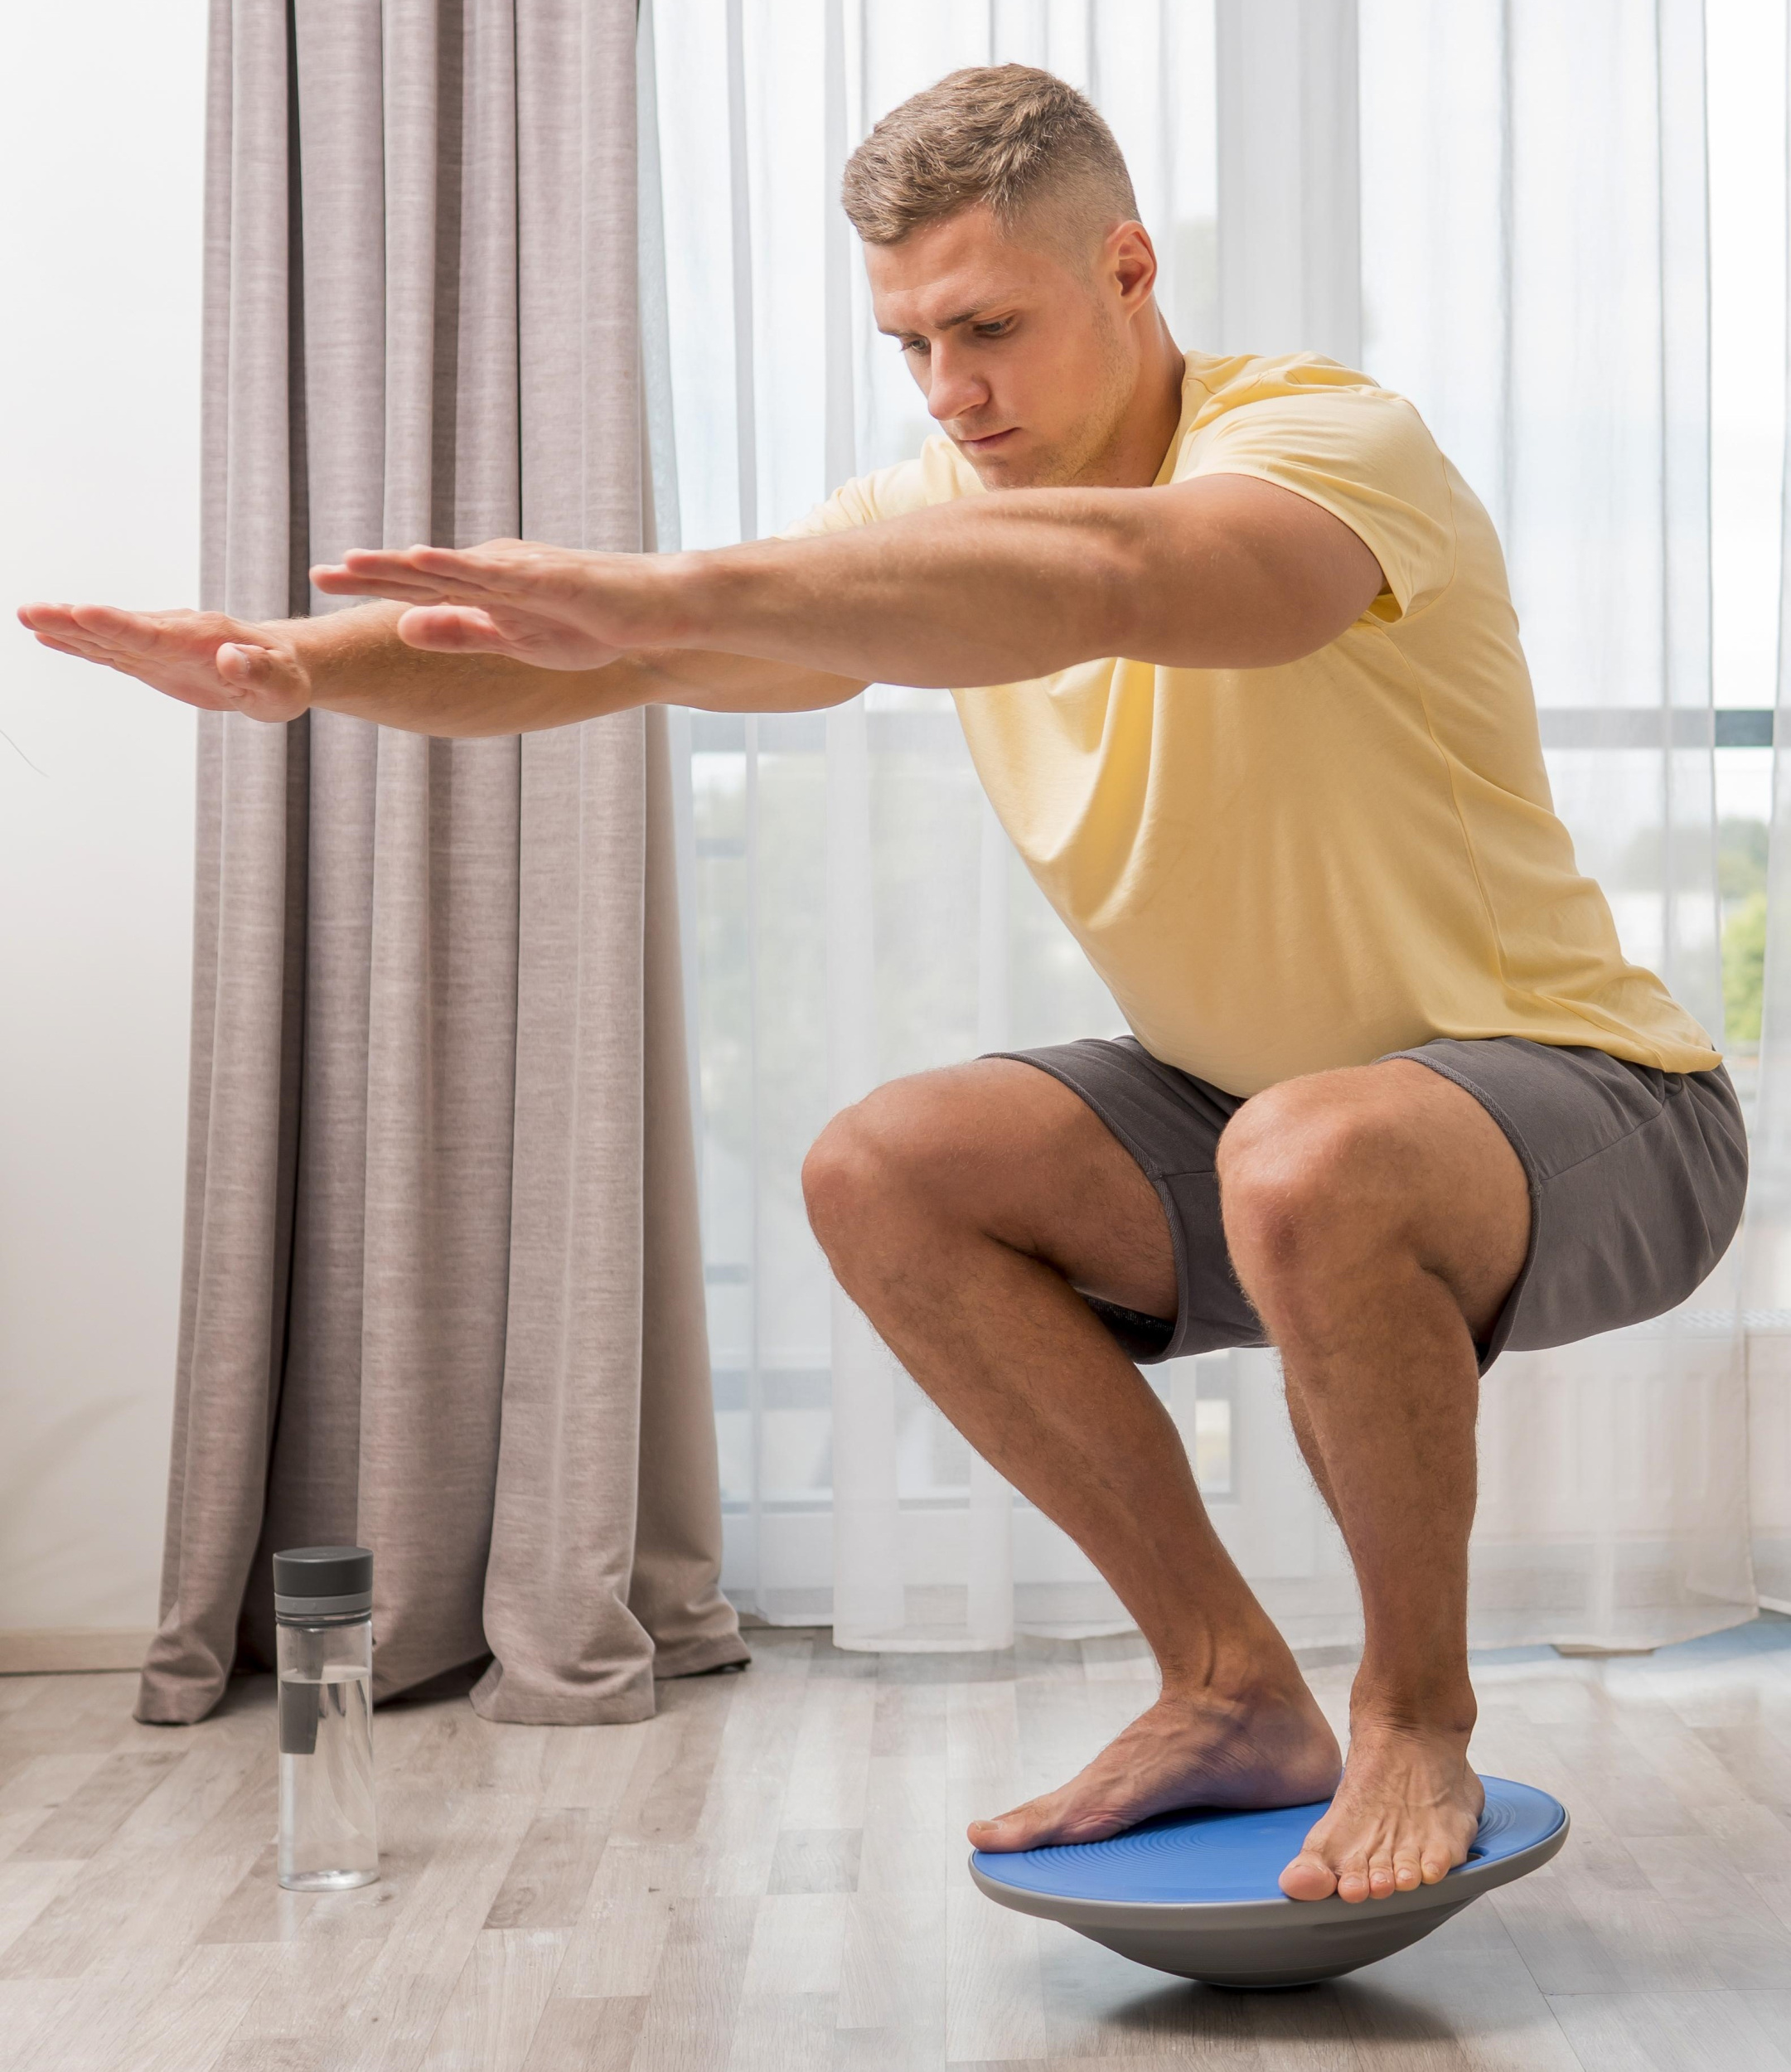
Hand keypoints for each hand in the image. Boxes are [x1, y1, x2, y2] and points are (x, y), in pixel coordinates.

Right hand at [16, 603, 311, 722]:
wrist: (280, 667)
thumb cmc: (284, 677)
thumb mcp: (282, 684)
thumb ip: (257, 671)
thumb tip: (230, 659)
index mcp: (202, 638)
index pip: (154, 632)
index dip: (117, 624)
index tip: (83, 611)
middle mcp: (173, 634)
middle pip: (118, 627)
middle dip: (74, 620)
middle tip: (31, 611)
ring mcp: (158, 646)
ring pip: (107, 636)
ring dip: (66, 628)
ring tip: (26, 616)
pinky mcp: (151, 660)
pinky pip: (110, 651)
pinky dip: (80, 645)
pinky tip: (48, 638)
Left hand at [311, 539, 652, 670]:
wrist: (658, 607)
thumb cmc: (596, 623)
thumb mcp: (518, 639)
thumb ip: (462, 630)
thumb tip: (402, 624)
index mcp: (487, 587)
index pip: (421, 584)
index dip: (373, 583)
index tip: (324, 581)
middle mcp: (497, 569)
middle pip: (425, 570)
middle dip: (372, 572)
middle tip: (319, 572)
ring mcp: (522, 571)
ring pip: (452, 566)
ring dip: (403, 564)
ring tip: (355, 562)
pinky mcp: (549, 577)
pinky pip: (498, 574)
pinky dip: (458, 566)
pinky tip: (424, 559)